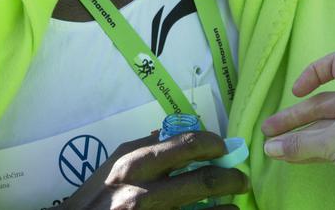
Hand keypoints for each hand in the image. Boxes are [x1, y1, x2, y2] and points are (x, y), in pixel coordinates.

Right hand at [63, 130, 248, 208]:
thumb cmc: (93, 200)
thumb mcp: (112, 167)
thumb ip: (143, 148)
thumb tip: (174, 132)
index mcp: (135, 164)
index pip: (188, 144)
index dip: (214, 145)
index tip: (222, 148)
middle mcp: (144, 192)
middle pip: (206, 179)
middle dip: (232, 178)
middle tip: (241, 179)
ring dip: (228, 208)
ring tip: (232, 205)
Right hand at [261, 51, 334, 188]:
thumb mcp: (332, 141)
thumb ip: (299, 143)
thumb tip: (270, 147)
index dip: (313, 72)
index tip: (297, 91)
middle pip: (322, 102)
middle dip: (294, 117)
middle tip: (269, 130)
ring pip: (326, 124)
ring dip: (301, 135)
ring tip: (275, 147)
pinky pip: (334, 140)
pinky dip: (314, 146)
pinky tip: (294, 157)